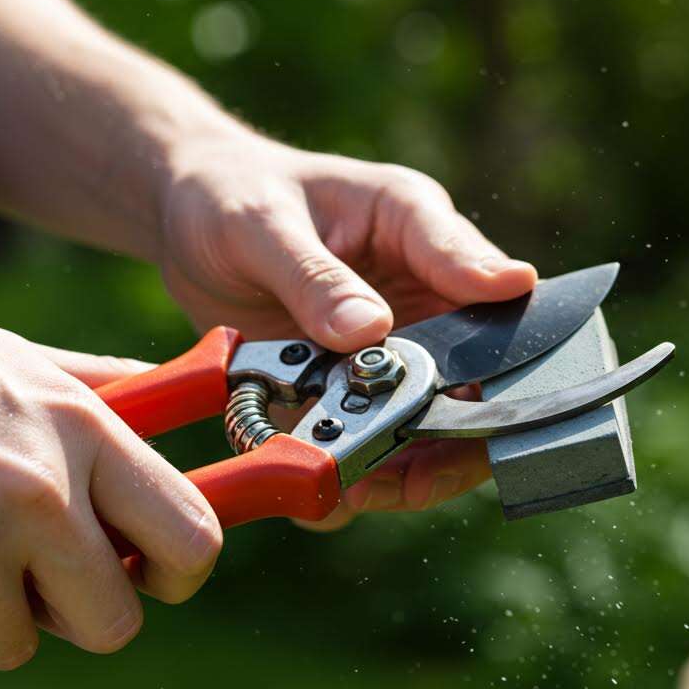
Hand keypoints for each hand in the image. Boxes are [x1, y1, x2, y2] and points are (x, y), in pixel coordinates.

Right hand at [0, 280, 220, 670]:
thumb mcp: (8, 357)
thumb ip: (97, 391)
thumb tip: (171, 393)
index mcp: (78, 430)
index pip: (189, 538)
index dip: (179, 575)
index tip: (150, 580)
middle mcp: (35, 492)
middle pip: (113, 622)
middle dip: (73, 615)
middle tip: (27, 580)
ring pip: (15, 645)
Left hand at [157, 133, 536, 522]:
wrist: (188, 224)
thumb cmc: (231, 195)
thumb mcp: (260, 225)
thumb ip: (315, 278)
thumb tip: (371, 331)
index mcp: (413, 225)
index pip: (477, 274)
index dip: (500, 333)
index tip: (490, 383)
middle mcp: (422, 290)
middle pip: (480, 371)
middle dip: (459, 432)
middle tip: (418, 473)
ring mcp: (396, 346)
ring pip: (439, 421)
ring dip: (411, 466)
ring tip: (361, 489)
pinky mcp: (358, 390)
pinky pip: (381, 445)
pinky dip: (361, 477)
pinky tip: (330, 494)